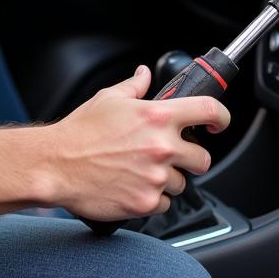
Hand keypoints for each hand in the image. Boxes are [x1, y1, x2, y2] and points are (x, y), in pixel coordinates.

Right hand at [41, 65, 229, 220]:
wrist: (57, 165)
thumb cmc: (80, 132)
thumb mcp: (108, 98)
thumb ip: (135, 86)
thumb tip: (144, 74)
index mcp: (156, 116)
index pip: (208, 110)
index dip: (221, 117)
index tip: (218, 123)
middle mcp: (161, 147)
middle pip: (203, 158)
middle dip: (190, 157)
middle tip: (170, 154)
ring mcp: (156, 177)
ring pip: (181, 183)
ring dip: (168, 178)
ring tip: (141, 169)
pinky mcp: (146, 202)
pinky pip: (164, 203)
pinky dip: (153, 197)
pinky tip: (133, 185)